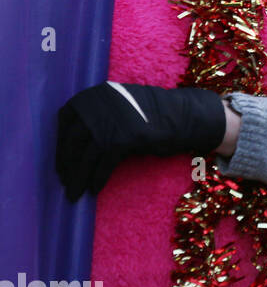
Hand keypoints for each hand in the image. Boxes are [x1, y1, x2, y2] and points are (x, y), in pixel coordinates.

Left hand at [56, 82, 226, 199]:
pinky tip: (94, 190)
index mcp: (95, 94)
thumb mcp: (121, 106)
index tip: (62, 159)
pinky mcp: (121, 139)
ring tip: (74, 192)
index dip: (61, 142)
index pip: (66, 118)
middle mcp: (98, 105)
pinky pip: (103, 164)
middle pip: (72, 139)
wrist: (184, 116)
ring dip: (78, 177)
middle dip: (66, 162)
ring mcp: (109, 122)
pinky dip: (97, 179)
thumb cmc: (155, 114)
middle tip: (65, 180)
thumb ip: (100, 115)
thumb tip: (79, 142)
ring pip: (85, 155)